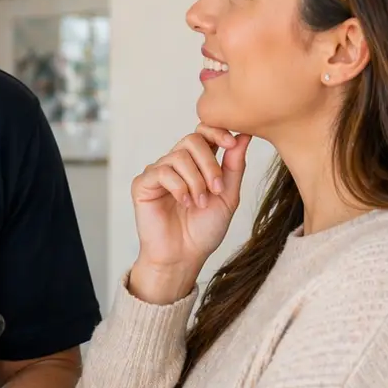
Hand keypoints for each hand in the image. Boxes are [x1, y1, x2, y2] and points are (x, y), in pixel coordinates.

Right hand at [129, 125, 249, 302]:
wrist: (184, 256)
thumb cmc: (204, 230)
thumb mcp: (227, 195)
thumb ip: (234, 165)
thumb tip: (244, 136)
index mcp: (197, 163)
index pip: (202, 132)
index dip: (216, 131)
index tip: (232, 143)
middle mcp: (176, 164)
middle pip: (192, 140)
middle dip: (209, 164)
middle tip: (217, 188)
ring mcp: (158, 172)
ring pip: (179, 156)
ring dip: (195, 181)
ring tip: (200, 203)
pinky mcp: (143, 184)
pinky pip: (162, 171)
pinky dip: (179, 187)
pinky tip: (184, 202)